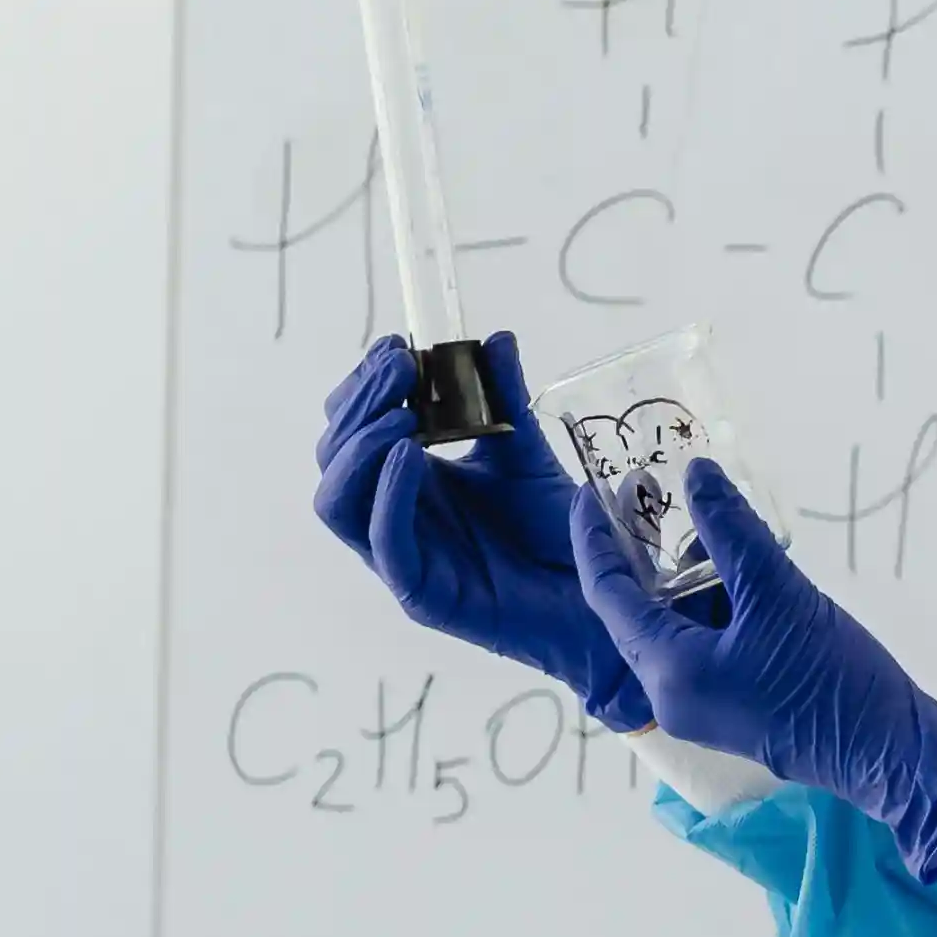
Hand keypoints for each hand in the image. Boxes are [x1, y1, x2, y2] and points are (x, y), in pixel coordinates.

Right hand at [312, 328, 646, 729]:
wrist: (602, 598)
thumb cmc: (560, 533)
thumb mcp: (527, 453)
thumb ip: (504, 399)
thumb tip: (494, 338)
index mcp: (408, 481)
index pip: (354, 427)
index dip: (363, 384)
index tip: (397, 346)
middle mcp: (393, 516)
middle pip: (334, 456)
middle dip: (359, 403)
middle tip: (400, 366)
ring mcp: (402, 557)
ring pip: (336, 501)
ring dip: (359, 447)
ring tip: (401, 412)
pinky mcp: (421, 593)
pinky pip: (382, 542)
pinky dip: (387, 495)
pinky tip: (411, 456)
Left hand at [572, 459, 936, 866]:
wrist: (893, 754)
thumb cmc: (832, 678)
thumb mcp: (779, 591)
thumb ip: (731, 529)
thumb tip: (696, 474)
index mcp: (668, 673)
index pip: (606, 594)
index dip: (594, 537)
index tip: (591, 488)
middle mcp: (672, 696)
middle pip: (640, 610)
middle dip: (649, 552)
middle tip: (657, 492)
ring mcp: (703, 706)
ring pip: (679, 625)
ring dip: (693, 576)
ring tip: (721, 527)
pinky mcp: (734, 707)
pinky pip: (707, 643)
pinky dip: (719, 604)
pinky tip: (749, 570)